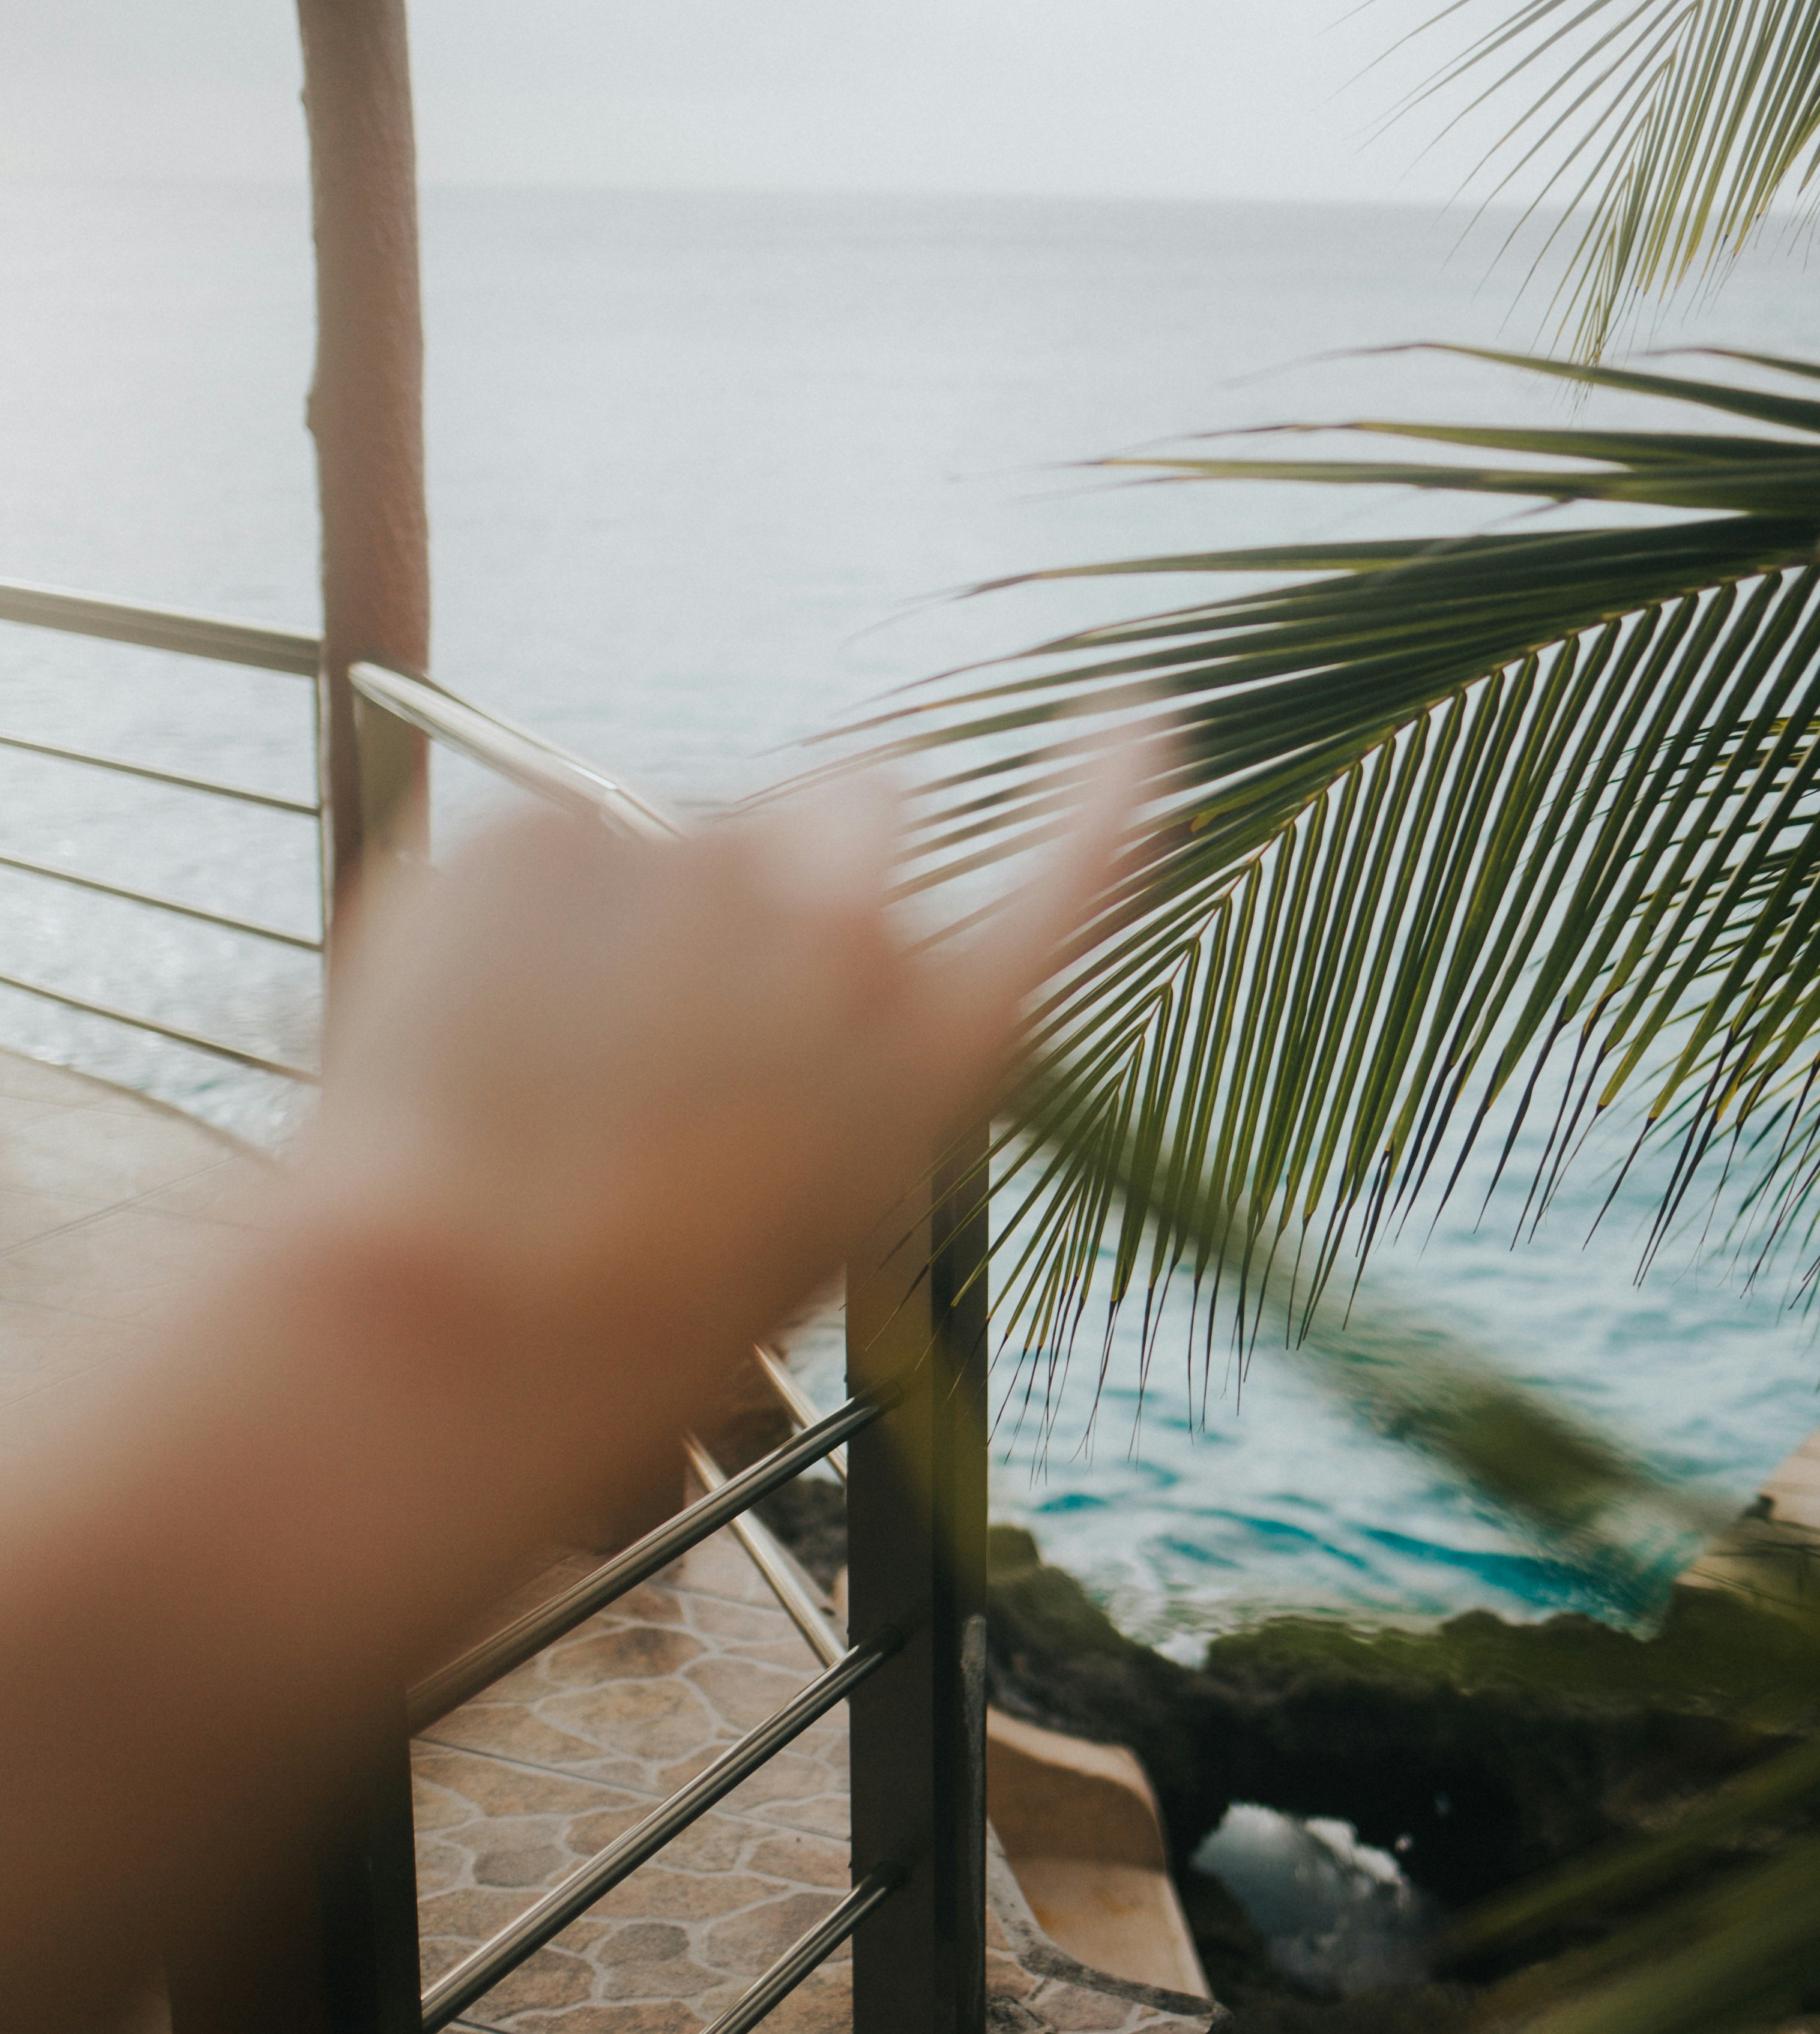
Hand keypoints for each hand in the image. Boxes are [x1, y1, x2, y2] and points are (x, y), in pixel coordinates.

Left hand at [294, 741, 1141, 1434]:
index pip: (1071, 870)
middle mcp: (850, 929)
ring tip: (569, 1062)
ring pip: (694, 830)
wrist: (473, 1314)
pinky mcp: (554, 826)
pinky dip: (525, 912)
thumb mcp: (821, 1213)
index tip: (1132, 719)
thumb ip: (855, 1058)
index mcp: (941, 1045)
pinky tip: (491, 1036)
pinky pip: (559, 840)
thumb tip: (832, 955)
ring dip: (652, 906)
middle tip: (704, 998)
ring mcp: (699, 857)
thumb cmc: (654, 1312)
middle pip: (862, 808)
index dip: (1104, 789)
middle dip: (802, 864)